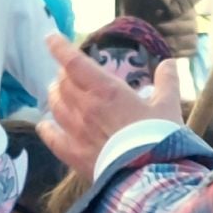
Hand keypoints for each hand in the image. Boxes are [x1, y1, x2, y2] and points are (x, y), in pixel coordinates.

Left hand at [37, 34, 182, 177]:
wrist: (148, 175)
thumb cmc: (159, 137)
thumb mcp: (169, 105)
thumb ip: (167, 82)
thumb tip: (168, 64)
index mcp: (107, 91)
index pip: (74, 63)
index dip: (60, 48)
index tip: (50, 38)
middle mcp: (85, 108)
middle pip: (63, 84)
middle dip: (63, 74)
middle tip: (67, 73)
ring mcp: (75, 131)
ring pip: (55, 106)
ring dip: (54, 96)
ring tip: (57, 92)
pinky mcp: (72, 154)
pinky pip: (51, 137)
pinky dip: (46, 128)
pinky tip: (44, 125)